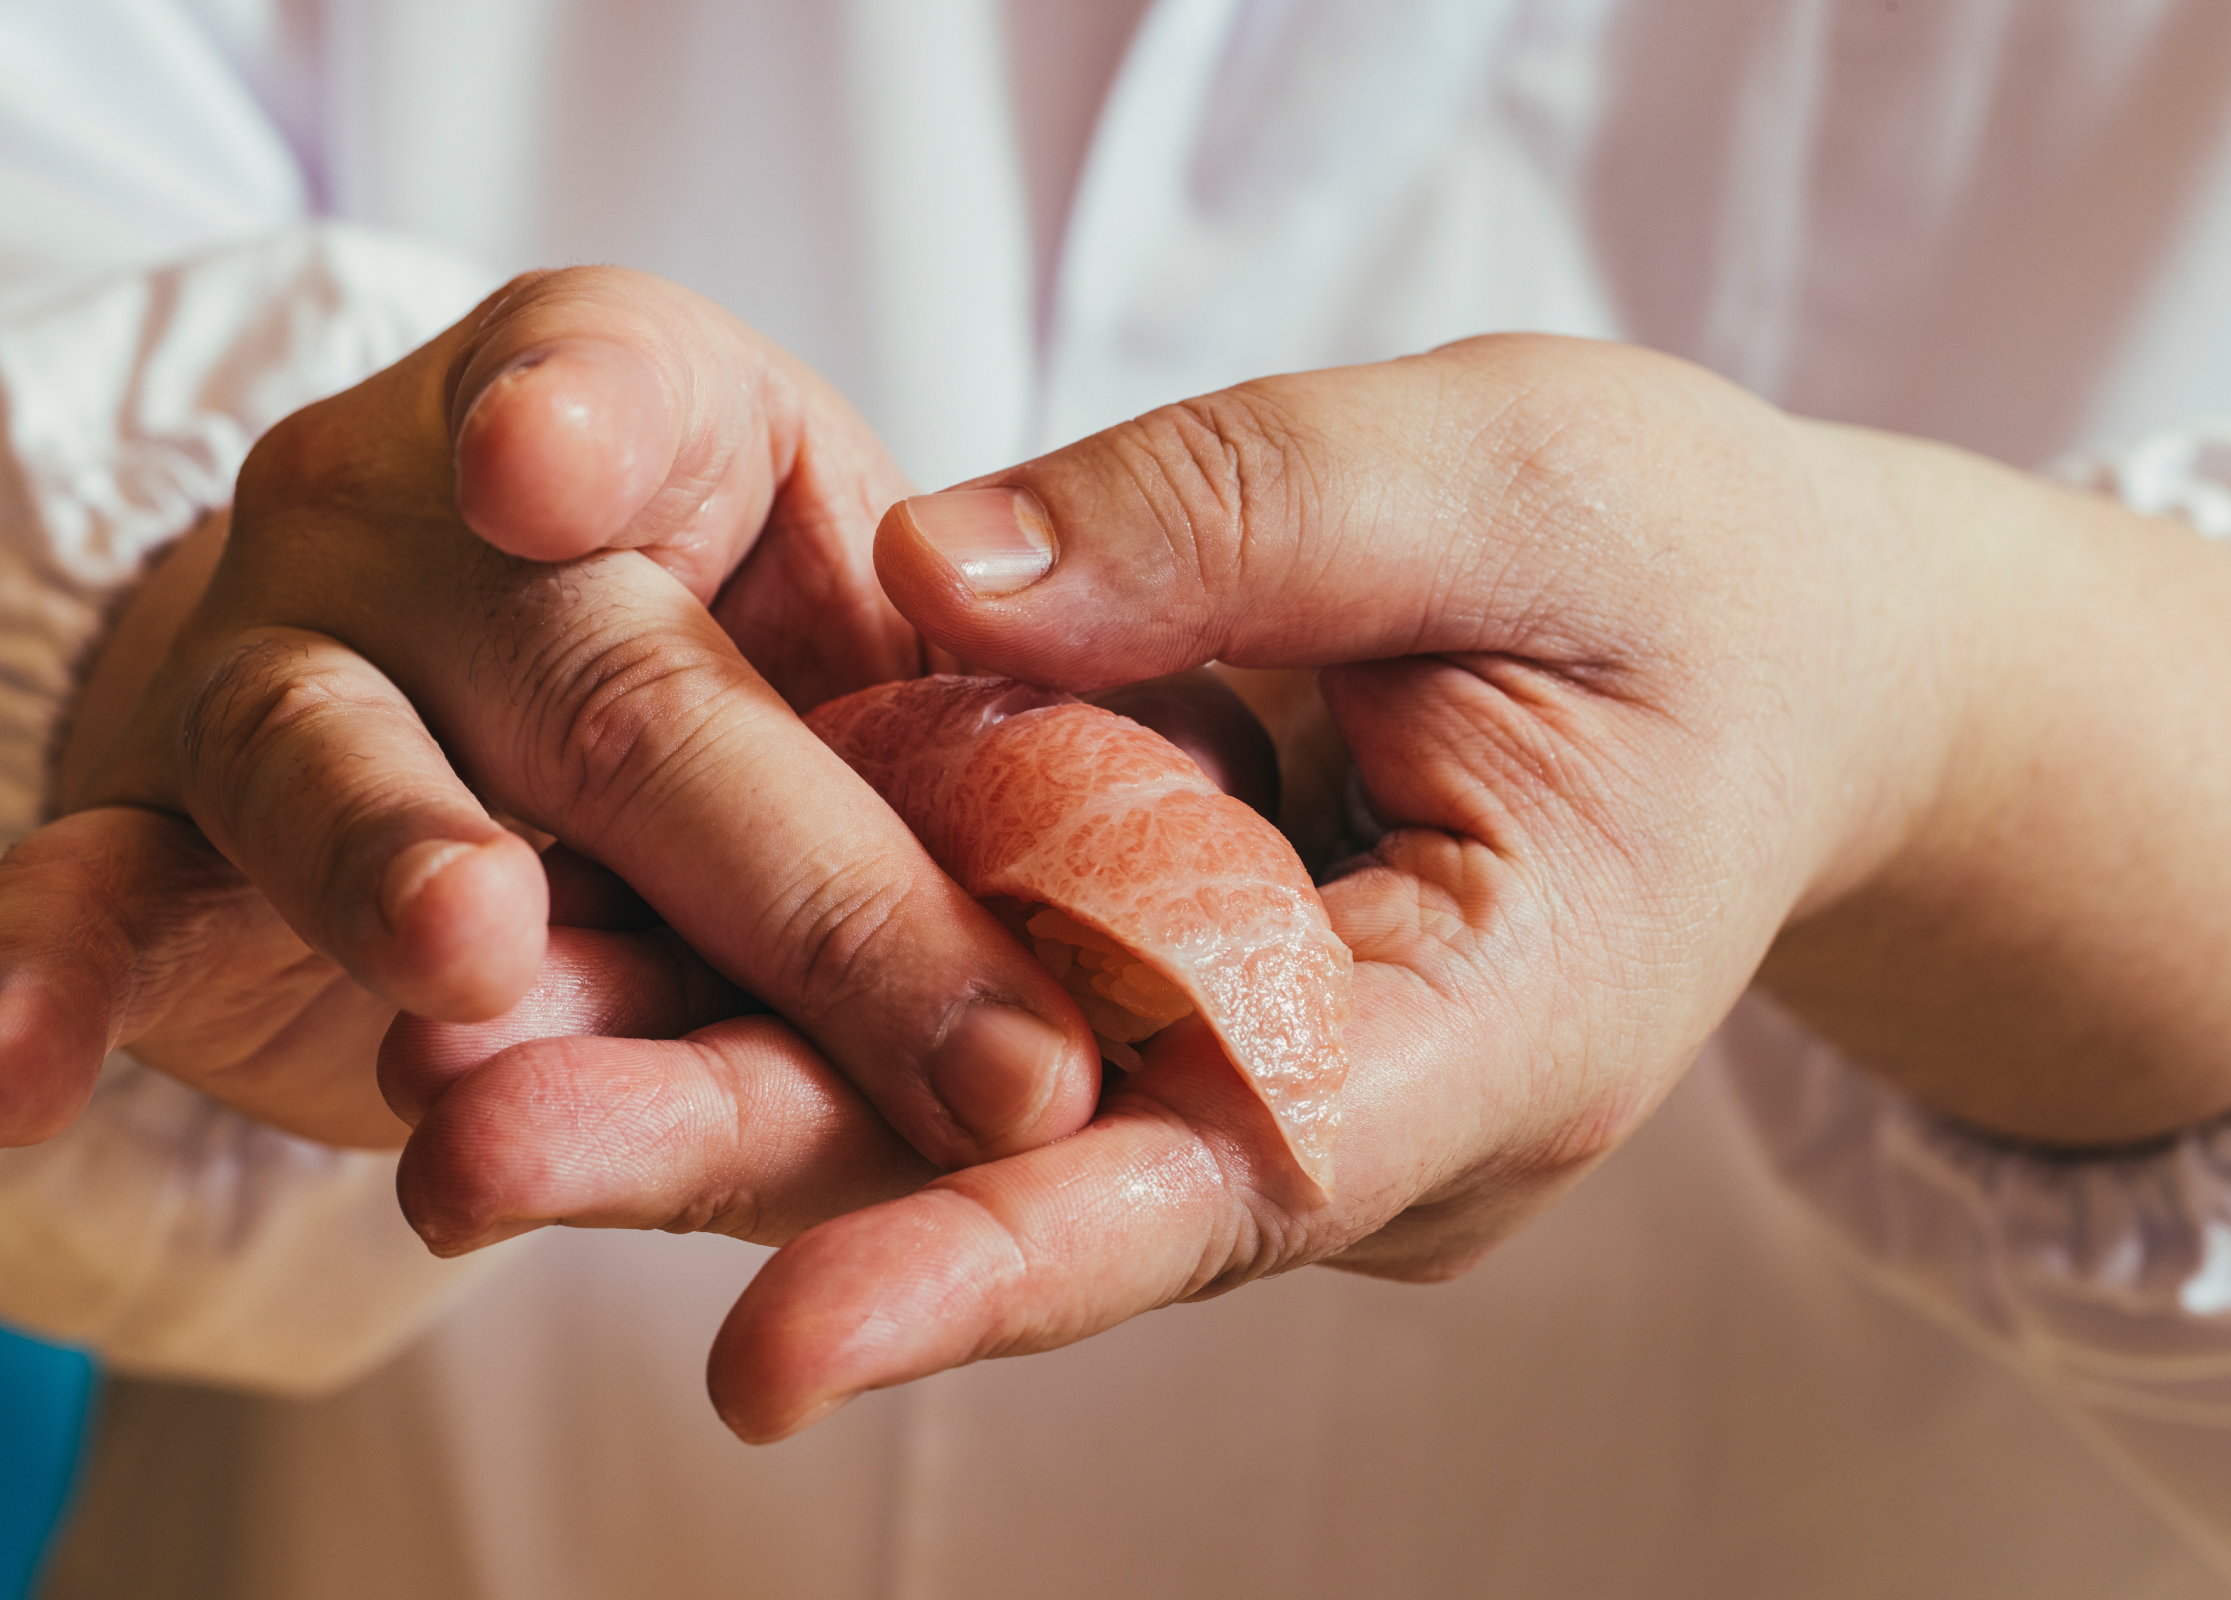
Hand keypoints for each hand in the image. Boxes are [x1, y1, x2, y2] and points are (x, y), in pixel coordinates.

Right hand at [0, 267, 1100, 1160]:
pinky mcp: (173, 822)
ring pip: (332, 768)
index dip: (590, 419)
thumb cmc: (745, 645)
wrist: (507, 694)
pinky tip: (1, 1077)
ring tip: (471, 959)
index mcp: (643, 424)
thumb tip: (1192, 828)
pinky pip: (101, 882)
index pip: (623, 387)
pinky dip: (43, 967)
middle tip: (949, 1037)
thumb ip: (1012, 693)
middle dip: (779, 873)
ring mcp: (288, 663)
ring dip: (393, 869)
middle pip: (602, 683)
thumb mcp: (887, 628)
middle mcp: (437, 518)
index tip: (553, 471)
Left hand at [388, 332, 2230, 1439]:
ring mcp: (1259, 1060)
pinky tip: (586, 954)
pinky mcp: (1179, 985)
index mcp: (1497, 1025)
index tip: (773, 1351)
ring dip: (719, 1092)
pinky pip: (980, 1005)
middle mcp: (1354, 1104)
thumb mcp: (1521, 480)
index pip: (1233, 1177)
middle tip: (468, 1152)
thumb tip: (933, 577)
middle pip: (1038, 1178)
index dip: (1001, 1263)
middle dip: (756, 1172)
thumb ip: (1248, 514)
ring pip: (970, 1111)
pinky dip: (798, 988)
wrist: (1773, 661)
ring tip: (457, 1071)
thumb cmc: (1694, 571)